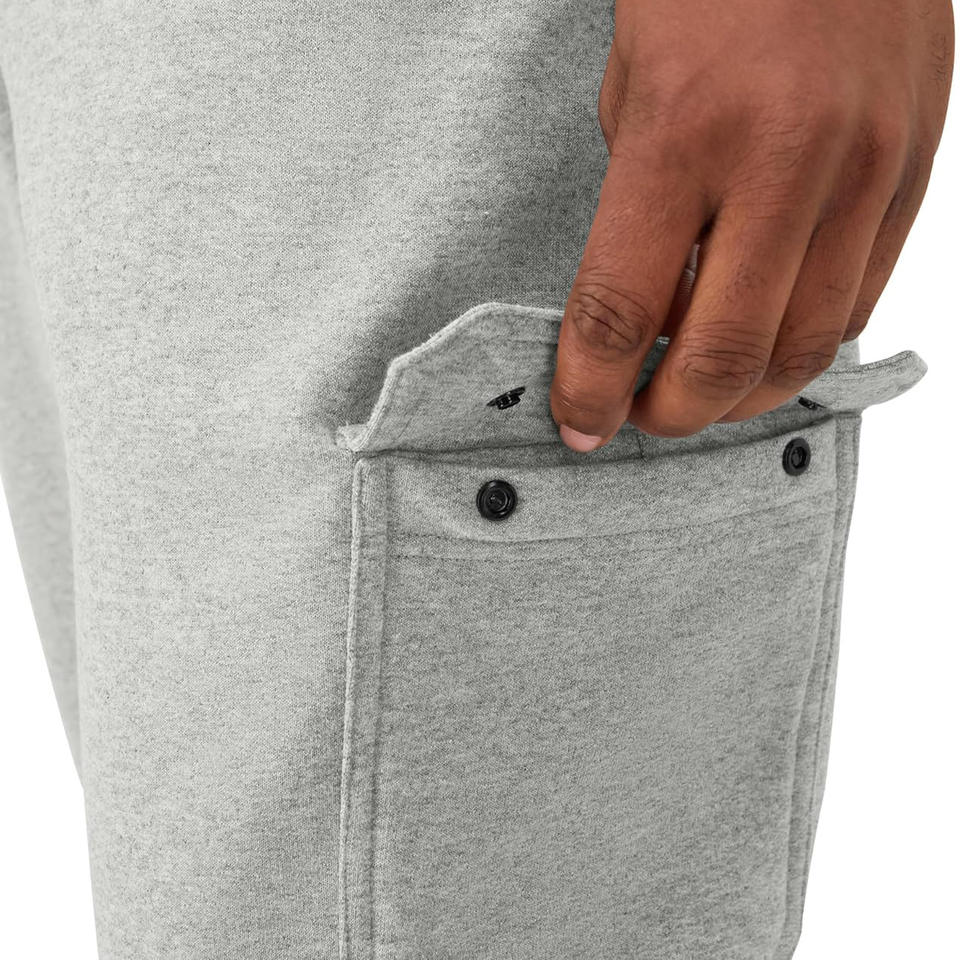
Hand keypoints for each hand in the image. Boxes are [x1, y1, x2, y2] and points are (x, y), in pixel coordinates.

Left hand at [551, 0, 952, 449]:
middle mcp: (786, 160)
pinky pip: (856, 306)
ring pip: (802, 349)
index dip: (591, 387)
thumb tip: (644, 317)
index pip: (621, 308)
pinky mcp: (913, 177)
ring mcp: (864, 171)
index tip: (579, 422)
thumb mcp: (633, 85)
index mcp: (685, 131)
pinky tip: (762, 341)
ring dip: (740, 398)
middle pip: (723, 354)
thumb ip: (639, 211)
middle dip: (670, 412)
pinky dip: (799, 348)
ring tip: (699, 394)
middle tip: (640, 416)